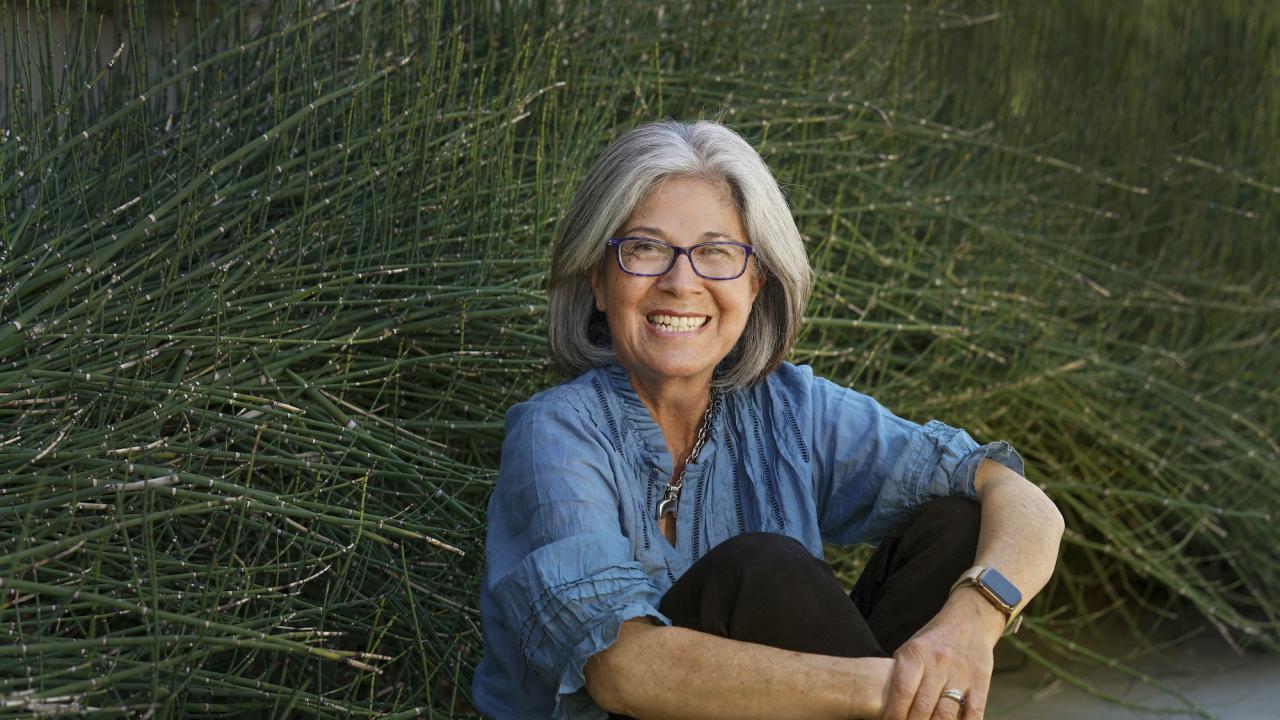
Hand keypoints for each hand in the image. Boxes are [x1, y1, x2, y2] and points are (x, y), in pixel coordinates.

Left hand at [880, 589, 1003, 719]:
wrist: (970, 619)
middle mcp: (938, 663)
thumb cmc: (934, 639)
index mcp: (916, 653)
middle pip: (923, 707)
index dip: (894, 715)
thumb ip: (901, 674)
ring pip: (946, 714)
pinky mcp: (980, 682)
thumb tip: (888, 705)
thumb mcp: (911, 648)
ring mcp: (961, 673)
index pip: (902, 692)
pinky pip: (973, 713)